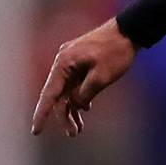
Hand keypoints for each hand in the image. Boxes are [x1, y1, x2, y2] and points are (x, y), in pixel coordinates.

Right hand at [31, 18, 135, 137]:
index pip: (49, 94)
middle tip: (74, 133)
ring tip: (79, 128)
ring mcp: (71, 61)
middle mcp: (63, 62)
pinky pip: (74, 82)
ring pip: (67, 90)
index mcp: (64, 63)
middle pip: (58, 95)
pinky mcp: (80, 61)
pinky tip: (85, 108)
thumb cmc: (116, 52)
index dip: (41, 114)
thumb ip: (84, 94)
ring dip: (72, 108)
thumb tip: (74, 104)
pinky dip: (79, 96)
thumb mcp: (101, 77)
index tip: (36, 131)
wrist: (129, 31)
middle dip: (64, 115)